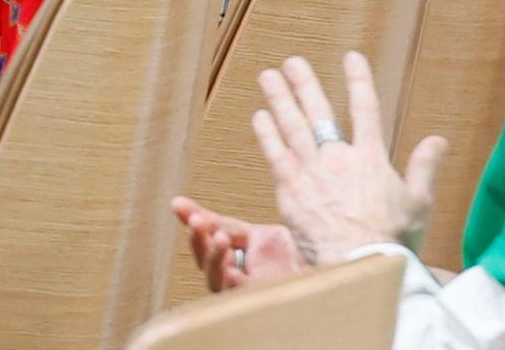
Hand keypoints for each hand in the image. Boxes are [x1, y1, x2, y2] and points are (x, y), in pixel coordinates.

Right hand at [169, 199, 302, 290]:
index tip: (178, 204)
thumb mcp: (259, 235)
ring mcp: (243, 290)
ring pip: (216, 279)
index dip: (193, 220)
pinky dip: (230, 279)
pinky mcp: (256, 300)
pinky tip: (229, 267)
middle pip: (206, 261)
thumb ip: (230, 227)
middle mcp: (234, 276)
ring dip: (213, 257)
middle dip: (199, 240)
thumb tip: (199, 210)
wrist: (326, 268)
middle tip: (197, 221)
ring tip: (218, 237)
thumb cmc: (295, 258)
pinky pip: (236, 292)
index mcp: (235, 259)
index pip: (209, 237)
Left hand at [250, 52, 445, 264]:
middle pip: (320, 113)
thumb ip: (425, 167)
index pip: (366, 108)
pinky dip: (267, 135)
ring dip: (280, 100)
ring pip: (293, 128)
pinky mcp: (291, 194)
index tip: (351, 57)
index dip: (358, 80)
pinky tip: (259, 117)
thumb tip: (438, 140)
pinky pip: (275, 157)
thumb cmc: (392, 240)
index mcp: (371, 158)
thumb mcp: (419, 203)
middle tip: (293, 62)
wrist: (359, 266)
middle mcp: (339, 159)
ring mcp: (312, 174)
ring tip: (269, 77)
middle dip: (306, 84)